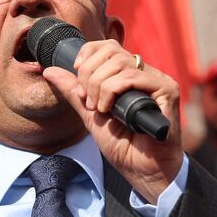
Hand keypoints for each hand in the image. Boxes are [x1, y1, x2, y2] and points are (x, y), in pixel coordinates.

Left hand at [42, 41, 183, 202]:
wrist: (141, 169)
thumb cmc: (122, 145)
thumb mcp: (90, 114)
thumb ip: (73, 91)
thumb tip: (50, 70)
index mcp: (130, 75)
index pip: (108, 46)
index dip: (88, 53)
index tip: (77, 72)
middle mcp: (146, 73)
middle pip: (111, 51)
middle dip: (89, 74)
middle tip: (88, 100)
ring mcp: (158, 81)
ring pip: (119, 63)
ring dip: (99, 86)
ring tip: (99, 109)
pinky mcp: (167, 91)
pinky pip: (132, 77)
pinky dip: (112, 92)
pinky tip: (109, 110)